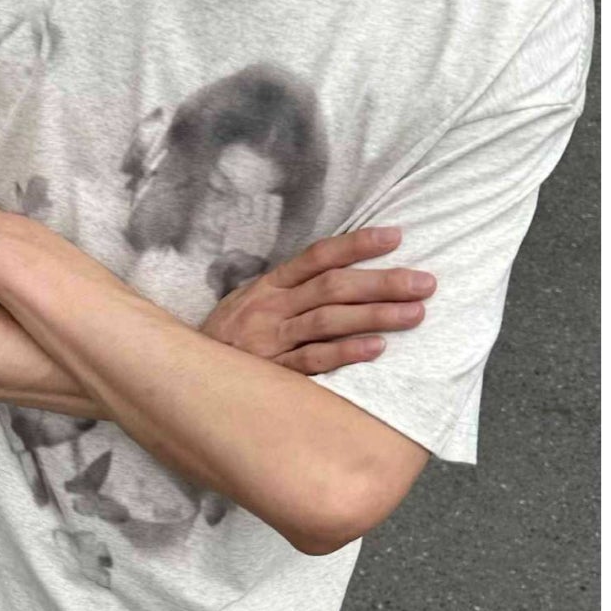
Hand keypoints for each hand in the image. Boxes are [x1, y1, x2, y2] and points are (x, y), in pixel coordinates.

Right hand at [200, 226, 434, 371]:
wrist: (185, 374)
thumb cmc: (229, 337)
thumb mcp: (251, 302)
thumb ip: (290, 289)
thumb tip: (342, 271)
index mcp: (269, 285)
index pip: (318, 256)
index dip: (357, 244)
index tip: (396, 236)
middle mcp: (271, 308)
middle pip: (334, 287)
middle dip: (383, 283)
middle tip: (425, 283)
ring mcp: (271, 340)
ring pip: (329, 321)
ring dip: (375, 315)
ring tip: (415, 313)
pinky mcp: (272, 372)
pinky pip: (314, 361)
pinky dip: (346, 352)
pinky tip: (377, 348)